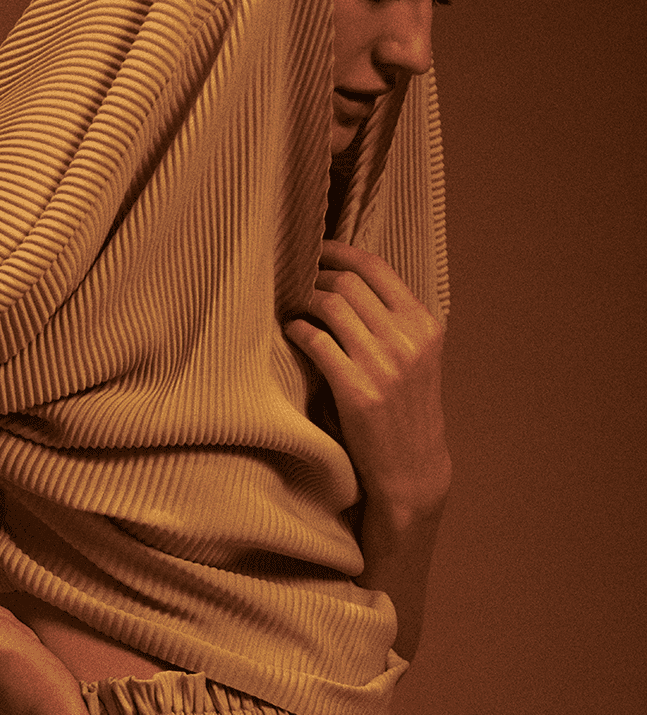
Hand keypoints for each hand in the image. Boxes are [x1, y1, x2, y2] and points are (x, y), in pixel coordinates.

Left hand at [284, 240, 450, 513]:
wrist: (411, 467)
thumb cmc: (405, 409)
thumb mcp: (416, 358)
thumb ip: (393, 321)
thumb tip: (347, 280)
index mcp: (424, 325)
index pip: (377, 269)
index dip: (340, 252)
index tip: (317, 247)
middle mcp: (407, 340)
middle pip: (348, 284)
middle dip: (316, 275)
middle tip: (296, 278)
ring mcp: (383, 365)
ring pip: (331, 307)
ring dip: (304, 299)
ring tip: (293, 303)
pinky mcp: (357, 390)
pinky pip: (316, 342)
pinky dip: (298, 329)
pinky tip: (291, 330)